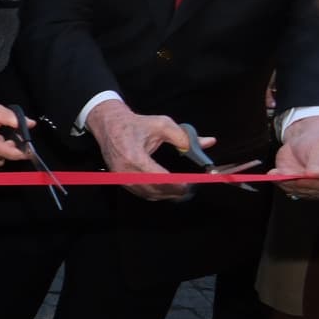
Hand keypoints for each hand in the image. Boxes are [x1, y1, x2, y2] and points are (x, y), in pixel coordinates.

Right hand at [86, 102, 202, 200]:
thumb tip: (208, 142)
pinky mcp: (120, 180)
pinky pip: (140, 192)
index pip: (157, 176)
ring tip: (182, 191)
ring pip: (147, 193)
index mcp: (134, 155)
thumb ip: (185, 136)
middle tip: (190, 190)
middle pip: (153, 189)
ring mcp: (121, 177)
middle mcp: (125, 170)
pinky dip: (155, 193)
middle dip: (173, 192)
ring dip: (165, 194)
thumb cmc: (135, 124)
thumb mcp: (162, 124)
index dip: (174, 184)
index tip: (189, 185)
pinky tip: (167, 191)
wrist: (109, 125)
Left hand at [272, 116, 318, 200]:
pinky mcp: (308, 191)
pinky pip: (293, 190)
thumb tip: (318, 175)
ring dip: (289, 183)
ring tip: (281, 172)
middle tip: (289, 174)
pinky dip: (283, 183)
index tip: (306, 177)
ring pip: (304, 193)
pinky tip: (277, 175)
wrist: (306, 137)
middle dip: (302, 184)